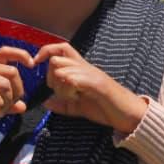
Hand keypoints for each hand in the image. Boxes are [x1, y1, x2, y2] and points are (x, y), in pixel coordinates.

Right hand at [0, 46, 35, 128]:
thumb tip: (23, 106)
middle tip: (11, 105)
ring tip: (1, 111)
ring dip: (7, 101)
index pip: (6, 51)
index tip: (32, 65)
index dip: (21, 54)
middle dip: (18, 90)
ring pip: (3, 83)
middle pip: (11, 71)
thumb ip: (4, 103)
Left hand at [34, 42, 148, 134]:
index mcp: (80, 69)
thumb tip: (45, 102)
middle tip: (62, 93)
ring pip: (63, 70)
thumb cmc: (104, 108)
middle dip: (51, 78)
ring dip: (61, 86)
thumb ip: (61, 104)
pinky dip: (70, 87)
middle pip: (57, 60)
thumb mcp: (77, 107)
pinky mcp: (98, 84)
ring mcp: (92, 74)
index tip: (35, 63)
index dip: (45, 51)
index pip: (60, 49)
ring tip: (72, 97)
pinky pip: (77, 79)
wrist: (128, 114)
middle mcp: (85, 67)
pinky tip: (76, 96)